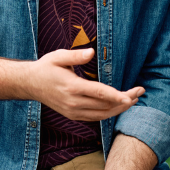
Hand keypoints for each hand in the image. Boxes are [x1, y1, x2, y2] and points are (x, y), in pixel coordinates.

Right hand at [28, 48, 143, 120]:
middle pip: (104, 105)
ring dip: (119, 108)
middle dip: (124, 100)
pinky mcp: (72, 115)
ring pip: (101, 114)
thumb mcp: (58, 56)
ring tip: (133, 99)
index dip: (116, 96)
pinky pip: (95, 117)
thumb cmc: (46, 67)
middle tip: (139, 92)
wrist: (29, 84)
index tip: (131, 96)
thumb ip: (76, 56)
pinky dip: (108, 113)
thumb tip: (91, 52)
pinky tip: (118, 107)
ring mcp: (73, 111)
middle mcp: (73, 102)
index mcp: (72, 87)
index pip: (99, 93)